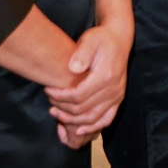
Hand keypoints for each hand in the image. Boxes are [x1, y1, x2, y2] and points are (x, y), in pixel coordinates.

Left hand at [45, 23, 130, 142]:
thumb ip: (82, 53)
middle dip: (62, 108)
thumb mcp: (90, 40)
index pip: (78, 96)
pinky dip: (92, 127)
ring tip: (57, 113)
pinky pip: (106, 119)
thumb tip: (73, 68)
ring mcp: (117, 96)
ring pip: (93, 118)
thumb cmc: (101, 39)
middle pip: (83, 109)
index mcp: (105, 76)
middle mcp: (114, 89)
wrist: (119, 39)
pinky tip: (78, 129)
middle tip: (49, 101)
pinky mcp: (118, 99)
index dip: (59, 96)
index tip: (47, 90)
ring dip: (72, 120)